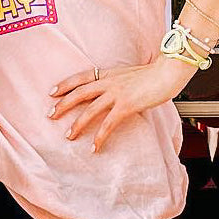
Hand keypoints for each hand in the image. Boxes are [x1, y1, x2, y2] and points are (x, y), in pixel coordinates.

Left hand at [49, 56, 195, 152]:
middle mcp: (109, 81)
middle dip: (63, 104)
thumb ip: (120, 83)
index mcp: (109, 73)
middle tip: (50, 115)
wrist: (168, 72)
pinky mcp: (126, 105)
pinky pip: (108, 124)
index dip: (65, 84)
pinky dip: (100, 136)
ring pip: (90, 110)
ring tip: (68, 135)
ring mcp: (117, 93)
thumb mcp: (131, 75)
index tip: (51, 92)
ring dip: (77, 124)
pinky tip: (95, 146)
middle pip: (79, 92)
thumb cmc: (155, 75)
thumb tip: (115, 94)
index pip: (81, 77)